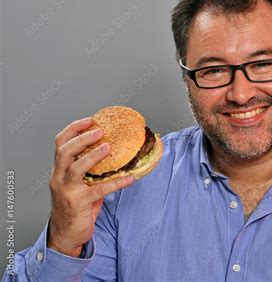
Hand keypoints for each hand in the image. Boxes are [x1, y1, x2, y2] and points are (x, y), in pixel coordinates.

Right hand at [48, 117, 134, 256]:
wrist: (65, 234)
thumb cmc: (75, 206)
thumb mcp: (80, 184)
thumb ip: (92, 170)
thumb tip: (116, 153)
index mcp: (59, 170)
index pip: (60, 143)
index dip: (74, 129)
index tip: (90, 120)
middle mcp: (59, 178)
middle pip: (64, 152)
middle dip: (81, 139)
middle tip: (99, 131)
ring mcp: (67, 191)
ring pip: (76, 169)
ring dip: (93, 156)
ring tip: (108, 148)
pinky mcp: (78, 204)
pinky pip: (99, 190)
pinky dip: (116, 183)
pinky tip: (129, 178)